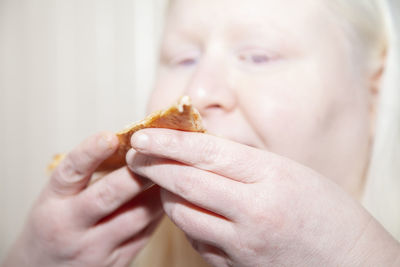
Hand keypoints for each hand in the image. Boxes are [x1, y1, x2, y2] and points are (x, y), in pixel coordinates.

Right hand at [3, 132, 162, 266]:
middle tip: (156, 155)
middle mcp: (70, 225)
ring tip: (172, 172)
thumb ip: (88, 173)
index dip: (90, 153)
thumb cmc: (58, 219)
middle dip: (135, 174)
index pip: (70, 173)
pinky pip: (145, 233)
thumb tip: (131, 144)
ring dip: (157, 192)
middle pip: (108, 196)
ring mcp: (94, 247)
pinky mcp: (116, 262)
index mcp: (54, 201)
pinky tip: (169, 196)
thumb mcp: (60, 195)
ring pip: (135, 217)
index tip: (111, 136)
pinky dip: (159, 211)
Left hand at [127, 129, 399, 266]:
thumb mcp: (286, 170)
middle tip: (135, 155)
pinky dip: (186, 220)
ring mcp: (243, 245)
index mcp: (269, 178)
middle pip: (187, 184)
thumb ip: (241, 161)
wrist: (348, 258)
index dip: (168, 142)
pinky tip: (188, 209)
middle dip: (154, 166)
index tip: (142, 134)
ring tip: (163, 180)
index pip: (205, 153)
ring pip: (183, 216)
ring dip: (167, 195)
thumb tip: (198, 148)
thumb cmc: (322, 206)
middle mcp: (253, 212)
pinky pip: (197, 241)